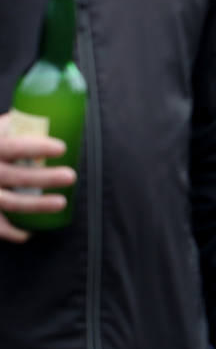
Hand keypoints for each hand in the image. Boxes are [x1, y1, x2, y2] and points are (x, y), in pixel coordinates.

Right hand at [0, 112, 75, 243]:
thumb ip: (18, 123)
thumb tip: (56, 114)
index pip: (14, 146)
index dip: (37, 147)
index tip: (62, 148)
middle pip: (17, 176)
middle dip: (45, 178)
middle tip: (71, 176)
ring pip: (10, 202)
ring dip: (37, 205)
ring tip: (61, 202)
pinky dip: (12, 232)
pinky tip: (28, 233)